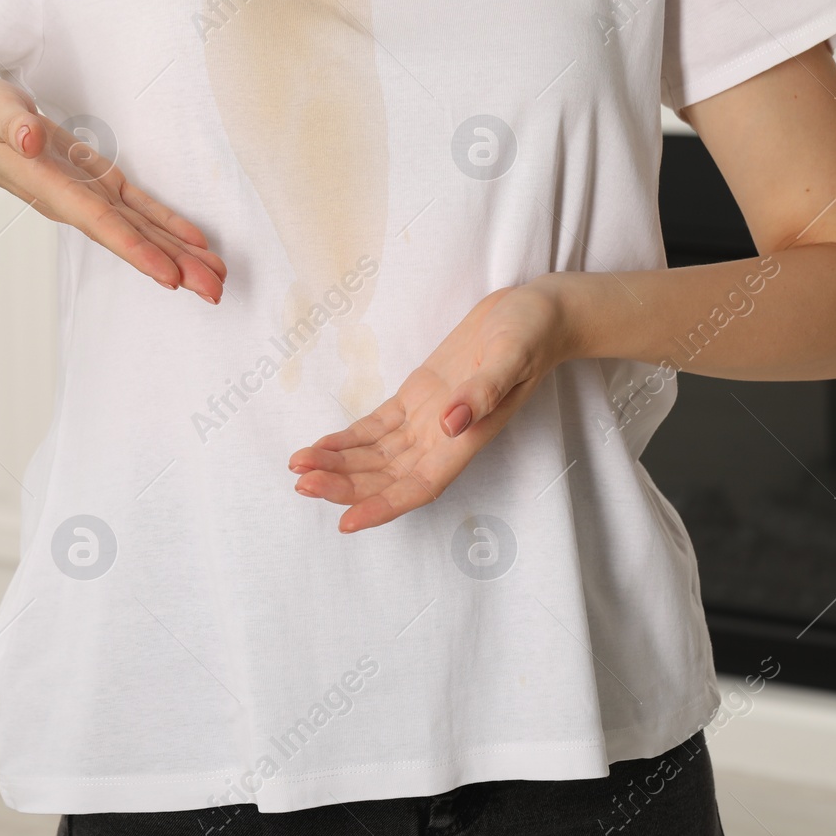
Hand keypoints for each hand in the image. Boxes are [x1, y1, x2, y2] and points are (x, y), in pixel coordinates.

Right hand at [0, 76, 226, 302]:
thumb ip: (12, 126)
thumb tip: (30, 139)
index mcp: (54, 189)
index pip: (102, 224)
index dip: (138, 250)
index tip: (171, 278)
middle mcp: (77, 204)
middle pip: (132, 240)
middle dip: (175, 267)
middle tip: (215, 293)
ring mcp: (90, 198)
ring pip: (142, 232)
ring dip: (181, 257)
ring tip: (217, 280)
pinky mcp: (99, 186)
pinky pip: (140, 212)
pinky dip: (169, 227)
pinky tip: (196, 245)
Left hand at [289, 281, 570, 532]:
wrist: (537, 314)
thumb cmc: (532, 334)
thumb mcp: (511, 356)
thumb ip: (483, 392)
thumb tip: (452, 425)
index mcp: (467, 438)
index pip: (418, 486)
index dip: (383, 506)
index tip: (347, 521)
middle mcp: (444, 438)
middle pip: (387, 476)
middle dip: (345, 484)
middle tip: (302, 482)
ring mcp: (429, 419)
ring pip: (376, 455)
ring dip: (339, 464)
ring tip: (298, 466)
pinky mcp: (418, 397)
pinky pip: (377, 427)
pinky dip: (348, 439)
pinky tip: (321, 445)